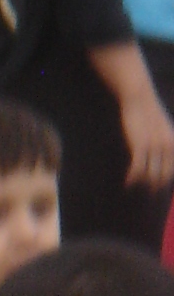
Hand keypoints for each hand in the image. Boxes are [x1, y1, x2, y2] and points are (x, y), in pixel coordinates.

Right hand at [119, 74, 173, 191]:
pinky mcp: (140, 146)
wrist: (139, 97)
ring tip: (134, 192)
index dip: (166, 182)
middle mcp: (167, 146)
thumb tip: (162, 154)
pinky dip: (132, 179)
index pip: (172, 170)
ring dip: (142, 186)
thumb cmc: (147, 112)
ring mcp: (154, 147)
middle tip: (147, 198)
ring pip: (151, 176)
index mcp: (173, 143)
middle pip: (163, 176)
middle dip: (155, 189)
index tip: (158, 192)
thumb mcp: (161, 127)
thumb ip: (164, 142)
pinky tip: (127, 184)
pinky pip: (138, 169)